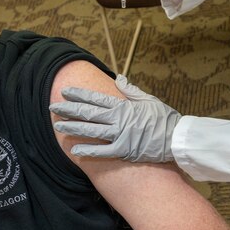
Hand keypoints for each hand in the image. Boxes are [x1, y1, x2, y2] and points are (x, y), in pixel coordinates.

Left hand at [50, 75, 180, 161]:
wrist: (176, 138)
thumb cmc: (164, 119)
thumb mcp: (148, 99)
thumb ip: (130, 90)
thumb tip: (118, 78)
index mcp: (123, 106)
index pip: (96, 99)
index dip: (79, 95)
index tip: (65, 92)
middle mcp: (118, 120)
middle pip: (88, 113)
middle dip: (69, 109)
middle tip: (53, 107)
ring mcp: (120, 136)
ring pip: (91, 131)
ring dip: (73, 128)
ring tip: (58, 126)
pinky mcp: (124, 151)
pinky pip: (102, 151)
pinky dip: (88, 150)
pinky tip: (74, 149)